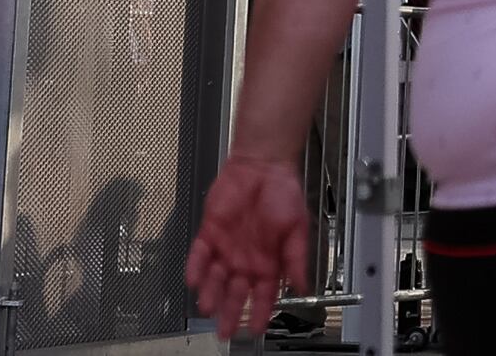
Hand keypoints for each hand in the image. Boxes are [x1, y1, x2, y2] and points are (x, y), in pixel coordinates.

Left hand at [180, 155, 308, 341]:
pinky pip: (199, 255)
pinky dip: (195, 267)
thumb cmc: (284, 192)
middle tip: (223, 331)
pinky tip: (193, 280)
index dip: (258, 313)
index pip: (262, 295)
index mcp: (268, 262)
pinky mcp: (210, 233)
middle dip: (229, 312)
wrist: (264, 165)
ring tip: (207, 307)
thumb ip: (297, 258)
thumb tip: (302, 285)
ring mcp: (226, 248)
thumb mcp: (298, 228)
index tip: (254, 329)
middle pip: (235, 293)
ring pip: (215, 278)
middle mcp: (245, 260)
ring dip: (211, 293)